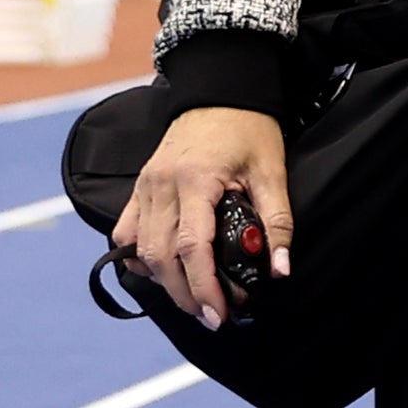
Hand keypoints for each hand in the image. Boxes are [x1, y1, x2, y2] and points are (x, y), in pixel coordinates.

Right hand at [118, 103, 286, 329]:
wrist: (219, 91)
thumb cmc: (248, 128)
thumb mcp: (272, 172)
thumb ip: (277, 223)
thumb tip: (280, 269)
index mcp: (195, 181)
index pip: (192, 247)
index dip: (204, 287)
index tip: (220, 313)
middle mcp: (161, 185)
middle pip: (161, 256)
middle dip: (185, 294)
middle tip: (213, 316)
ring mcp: (145, 186)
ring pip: (141, 249)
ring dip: (164, 282)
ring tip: (194, 300)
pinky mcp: (140, 186)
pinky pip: (127, 231)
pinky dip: (139, 257)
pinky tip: (161, 272)